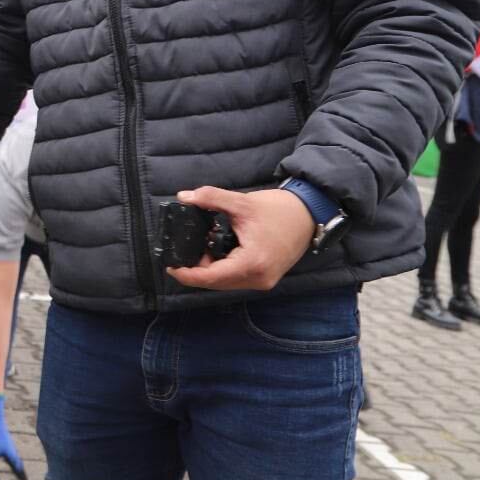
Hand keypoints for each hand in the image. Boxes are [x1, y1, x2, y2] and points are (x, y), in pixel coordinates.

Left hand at [166, 186, 314, 290]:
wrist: (309, 214)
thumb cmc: (279, 209)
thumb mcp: (242, 202)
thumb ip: (211, 198)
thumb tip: (184, 197)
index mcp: (252, 264)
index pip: (211, 278)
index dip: (187, 274)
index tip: (170, 265)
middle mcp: (258, 279)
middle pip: (216, 282)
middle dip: (196, 270)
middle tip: (179, 252)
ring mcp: (263, 281)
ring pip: (225, 282)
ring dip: (209, 269)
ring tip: (198, 247)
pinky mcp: (265, 277)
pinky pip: (236, 277)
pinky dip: (222, 267)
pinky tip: (215, 250)